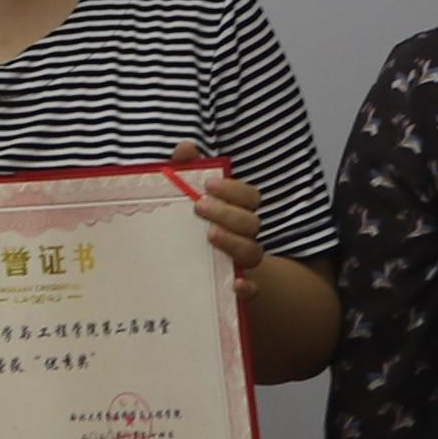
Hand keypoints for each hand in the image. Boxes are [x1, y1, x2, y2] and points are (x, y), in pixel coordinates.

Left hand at [173, 147, 271, 285]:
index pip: (250, 196)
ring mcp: (242, 262)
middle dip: (228, 213)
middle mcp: (245, 235)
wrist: (192, 270)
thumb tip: (186, 148)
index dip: (234, 189)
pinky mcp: (237, 288)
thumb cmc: (190, 224)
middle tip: (199, 207)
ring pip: (254, 252)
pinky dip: (248, 288)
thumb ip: (185, 171)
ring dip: (234, 243)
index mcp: (236, 210)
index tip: (207, 185)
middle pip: (252, 222)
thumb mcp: (183, 196)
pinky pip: (252, 290)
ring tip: (209, 235)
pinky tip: (235, 284)